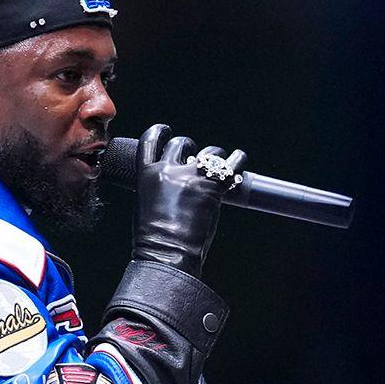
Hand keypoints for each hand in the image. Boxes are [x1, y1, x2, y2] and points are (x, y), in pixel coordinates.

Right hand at [131, 124, 246, 276]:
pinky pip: (230, 166)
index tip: (166, 130)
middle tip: (194, 155)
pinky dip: (237, 159)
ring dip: (214, 155)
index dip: (160, 132)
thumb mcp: (145, 203)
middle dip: (188, 146)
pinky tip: (239, 157)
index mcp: (147, 174)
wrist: (168, 253)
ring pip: (208, 152)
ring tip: (217, 163)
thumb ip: (157, 186)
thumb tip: (172, 180)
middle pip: (180, 144)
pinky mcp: (213, 188)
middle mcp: (168, 170)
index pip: (150, 141)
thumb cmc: (153, 237)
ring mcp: (191, 178)